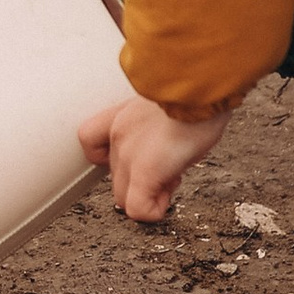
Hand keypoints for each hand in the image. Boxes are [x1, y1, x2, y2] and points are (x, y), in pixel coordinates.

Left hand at [78, 92, 229, 222]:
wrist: (202, 82)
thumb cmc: (197, 86)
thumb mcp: (172, 99)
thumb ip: (160, 118)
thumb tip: (176, 136)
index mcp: (124, 113)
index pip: (91, 140)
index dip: (111, 158)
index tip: (139, 158)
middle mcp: (120, 132)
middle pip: (114, 176)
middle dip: (141, 181)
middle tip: (168, 170)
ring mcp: (129, 153)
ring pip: (123, 196)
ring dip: (149, 195)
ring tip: (172, 178)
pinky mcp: (145, 171)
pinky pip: (138, 209)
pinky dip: (153, 211)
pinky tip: (167, 198)